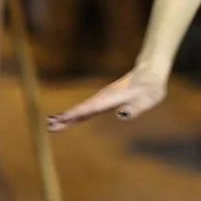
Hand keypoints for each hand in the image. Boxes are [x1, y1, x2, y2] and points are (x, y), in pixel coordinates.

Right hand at [46, 67, 166, 131]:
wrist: (149, 74)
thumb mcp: (149, 98)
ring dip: (67, 117)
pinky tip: (67, 121)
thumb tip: (121, 114)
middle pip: (82, 109)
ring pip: (82, 109)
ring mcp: (102, 99)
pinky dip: (75, 115)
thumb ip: (136, 107)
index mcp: (112, 98)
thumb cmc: (151, 88)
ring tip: (52, 125)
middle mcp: (104, 98)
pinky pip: (86, 110)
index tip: (62, 119)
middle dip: (66, 118)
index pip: (91, 108)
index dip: (77, 114)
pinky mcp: (103, 101)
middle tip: (50, 126)